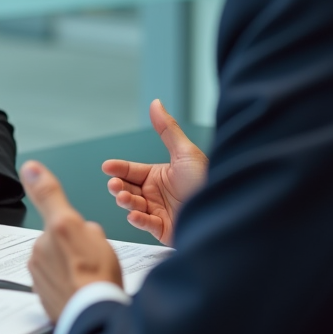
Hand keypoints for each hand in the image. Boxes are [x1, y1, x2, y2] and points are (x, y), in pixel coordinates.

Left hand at [21, 160, 121, 322]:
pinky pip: (50, 276)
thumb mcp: (97, 238)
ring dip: (66, 263)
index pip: (48, 195)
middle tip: (90, 258)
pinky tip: (75, 288)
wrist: (91, 315)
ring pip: (55, 256)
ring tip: (84, 276)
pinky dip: (61, 280)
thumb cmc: (99, 278)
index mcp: (60, 226)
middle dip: (72, 242)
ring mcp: (38, 266)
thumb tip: (62, 203)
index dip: (40, 180)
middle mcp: (43, 244)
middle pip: (59, 234)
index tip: (30, 167)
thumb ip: (75, 217)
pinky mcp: (37, 286)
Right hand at [101, 99, 207, 244]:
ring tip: (124, 198)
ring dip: (126, 202)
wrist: (224, 208)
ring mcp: (160, 212)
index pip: (133, 171)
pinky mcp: (164, 230)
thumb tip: (156, 104)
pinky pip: (147, 225)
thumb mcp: (185, 152)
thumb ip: (167, 129)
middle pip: (129, 189)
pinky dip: (138, 220)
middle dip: (119, 186)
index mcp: (160, 175)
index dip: (119, 169)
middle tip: (114, 185)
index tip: (107, 166)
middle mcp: (158, 193)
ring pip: (134, 206)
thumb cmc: (207, 179)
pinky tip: (135, 214)